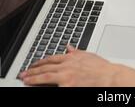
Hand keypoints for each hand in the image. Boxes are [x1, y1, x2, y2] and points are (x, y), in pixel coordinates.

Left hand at [20, 46, 134, 86]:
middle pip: (45, 67)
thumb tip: (69, 47)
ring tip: (25, 80)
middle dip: (32, 70)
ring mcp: (66, 78)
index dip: (41, 62)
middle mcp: (67, 66)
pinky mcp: (67, 87)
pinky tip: (36, 88)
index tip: (34, 64)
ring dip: (33, 78)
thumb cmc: (104, 70)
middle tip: (23, 73)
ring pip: (45, 77)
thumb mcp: (90, 56)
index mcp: (71, 58)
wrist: (111, 78)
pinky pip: (53, 87)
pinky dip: (44, 87)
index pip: (51, 59)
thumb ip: (77, 52)